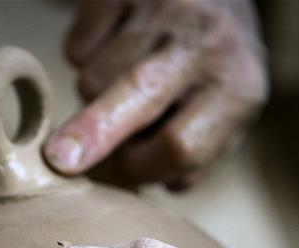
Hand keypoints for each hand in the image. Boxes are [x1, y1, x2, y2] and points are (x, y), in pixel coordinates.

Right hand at [44, 0, 267, 189]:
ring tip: (122, 88)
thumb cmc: (214, 70)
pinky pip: (78, 47)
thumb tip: (135, 179)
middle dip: (96, 130)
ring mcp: (163, 9)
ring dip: (95, 100)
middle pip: (141, 93)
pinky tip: (112, 54)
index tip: (129, 169)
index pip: (180, 144)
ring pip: (96, 77)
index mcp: (237, 88)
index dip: (145, 167)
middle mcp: (205, 42)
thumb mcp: (226, 116)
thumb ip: (192, 158)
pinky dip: (84, 62)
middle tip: (61, 161)